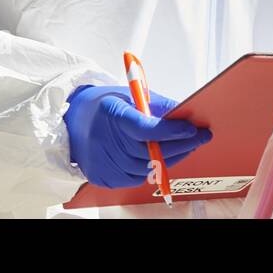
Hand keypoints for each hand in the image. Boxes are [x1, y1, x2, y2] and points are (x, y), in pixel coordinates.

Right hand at [63, 85, 212, 188]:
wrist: (72, 121)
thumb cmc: (105, 105)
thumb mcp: (130, 94)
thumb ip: (158, 105)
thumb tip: (187, 114)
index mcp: (111, 113)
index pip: (145, 128)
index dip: (172, 131)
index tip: (192, 129)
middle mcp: (104, 140)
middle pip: (149, 151)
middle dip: (180, 145)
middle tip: (199, 138)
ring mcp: (101, 161)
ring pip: (145, 168)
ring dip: (170, 159)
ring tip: (185, 147)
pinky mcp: (101, 176)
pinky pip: (134, 178)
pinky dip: (151, 170)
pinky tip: (163, 158)